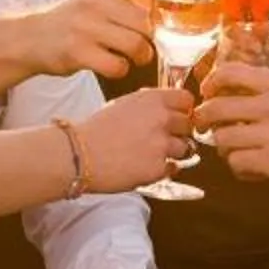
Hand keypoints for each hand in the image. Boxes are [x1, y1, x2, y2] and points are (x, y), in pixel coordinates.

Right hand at [0, 0, 159, 100]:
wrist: (33, 36)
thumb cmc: (78, 18)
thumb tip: (176, 8)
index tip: (174, 10)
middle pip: (146, 22)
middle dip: (154, 38)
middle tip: (149, 44)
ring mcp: (84, 26)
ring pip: (136, 45)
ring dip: (141, 56)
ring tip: (135, 56)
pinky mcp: (77, 52)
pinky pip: (117, 66)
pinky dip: (121, 69)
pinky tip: (114, 65)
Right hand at [70, 87, 194, 191]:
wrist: (79, 155)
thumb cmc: (96, 130)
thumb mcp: (124, 104)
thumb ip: (149, 105)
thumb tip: (168, 109)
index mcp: (151, 99)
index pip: (187, 100)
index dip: (183, 110)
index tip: (176, 117)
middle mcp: (161, 118)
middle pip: (188, 125)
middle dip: (179, 132)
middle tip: (161, 139)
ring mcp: (161, 144)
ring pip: (186, 148)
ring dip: (173, 152)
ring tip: (150, 154)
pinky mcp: (158, 168)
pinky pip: (173, 168)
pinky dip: (163, 169)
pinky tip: (144, 166)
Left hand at [198, 63, 268, 193]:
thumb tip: (245, 97)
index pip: (228, 72)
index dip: (210, 84)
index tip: (207, 94)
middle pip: (215, 108)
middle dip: (204, 120)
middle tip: (205, 128)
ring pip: (222, 139)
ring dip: (225, 148)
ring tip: (238, 153)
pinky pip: (237, 164)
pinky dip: (240, 169)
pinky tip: (253, 170)